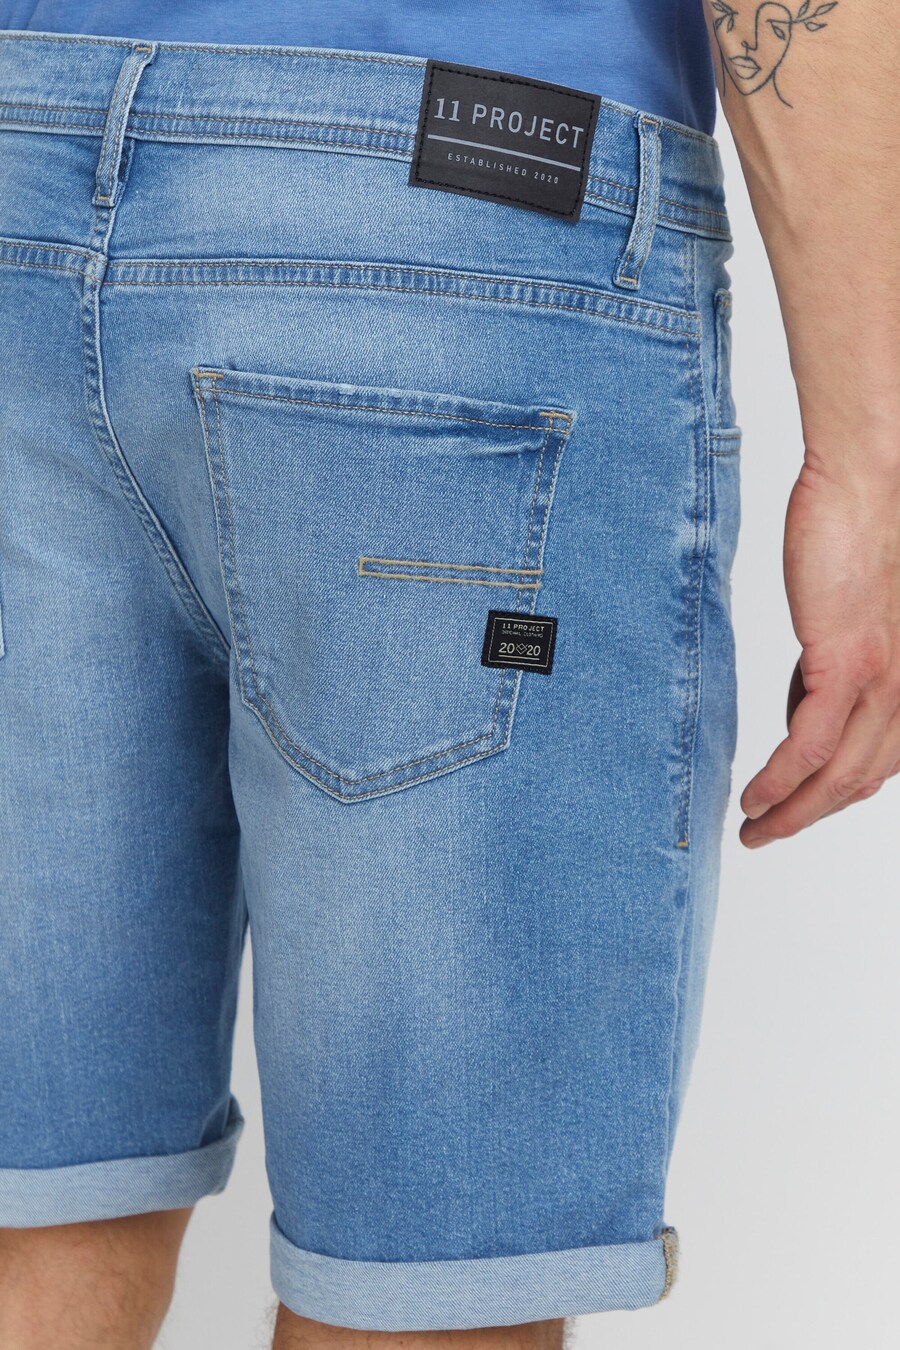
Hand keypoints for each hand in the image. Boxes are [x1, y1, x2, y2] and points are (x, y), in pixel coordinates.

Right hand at [740, 455, 899, 846]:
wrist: (870, 484)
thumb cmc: (859, 534)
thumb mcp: (852, 616)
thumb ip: (836, 665)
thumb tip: (804, 700)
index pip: (878, 761)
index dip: (835, 796)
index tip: (797, 808)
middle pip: (860, 781)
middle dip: (811, 816)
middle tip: (767, 834)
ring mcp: (883, 682)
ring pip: (839, 776)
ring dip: (793, 814)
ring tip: (755, 830)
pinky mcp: (848, 665)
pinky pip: (810, 745)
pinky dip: (780, 781)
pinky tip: (756, 798)